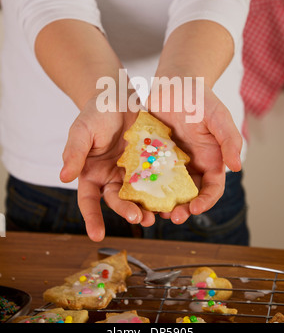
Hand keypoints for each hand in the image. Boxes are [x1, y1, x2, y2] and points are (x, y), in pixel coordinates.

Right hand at [60, 97, 155, 240]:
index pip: (89, 201)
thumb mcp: (82, 130)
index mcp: (92, 173)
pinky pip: (156, 177)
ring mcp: (132, 170)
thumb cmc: (95, 113)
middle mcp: (112, 176)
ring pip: (139, 194)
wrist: (118, 96)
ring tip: (157, 216)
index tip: (97, 236)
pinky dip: (163, 187)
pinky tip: (172, 194)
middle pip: (118, 200)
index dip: (92, 218)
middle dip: (127, 211)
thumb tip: (63, 177)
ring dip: (147, 206)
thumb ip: (74, 153)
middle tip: (138, 218)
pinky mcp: (150, 161)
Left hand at [147, 81, 242, 224]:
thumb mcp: (218, 115)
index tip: (194, 209)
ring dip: (161, 202)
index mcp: (210, 159)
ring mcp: (171, 161)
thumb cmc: (200, 97)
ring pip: (167, 189)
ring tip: (151, 211)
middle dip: (182, 209)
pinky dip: (144, 186)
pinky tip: (135, 192)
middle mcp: (191, 164)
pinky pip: (148, 174)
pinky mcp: (152, 154)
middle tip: (171, 217)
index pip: (212, 189)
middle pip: (188, 195)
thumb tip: (237, 167)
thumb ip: (229, 139)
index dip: (205, 202)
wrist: (173, 82)